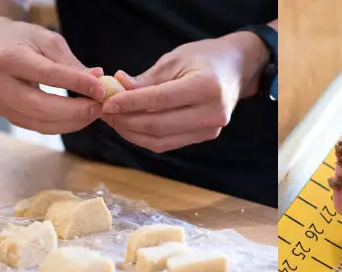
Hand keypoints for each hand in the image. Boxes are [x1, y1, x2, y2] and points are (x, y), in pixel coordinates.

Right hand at [0, 18, 105, 133]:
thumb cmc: (24, 40)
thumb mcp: (47, 40)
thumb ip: (71, 63)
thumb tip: (99, 80)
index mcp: (6, 58)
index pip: (49, 75)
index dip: (77, 84)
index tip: (102, 89)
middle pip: (43, 107)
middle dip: (76, 110)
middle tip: (100, 107)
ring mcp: (2, 105)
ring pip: (43, 123)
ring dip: (73, 122)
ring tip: (94, 113)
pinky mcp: (10, 117)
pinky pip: (41, 127)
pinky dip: (64, 125)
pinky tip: (80, 118)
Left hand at [100, 31, 268, 152]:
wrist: (235, 70)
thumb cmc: (204, 59)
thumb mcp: (175, 59)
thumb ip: (147, 79)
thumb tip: (117, 87)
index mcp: (206, 88)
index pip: (159, 100)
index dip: (130, 103)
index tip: (107, 103)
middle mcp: (211, 113)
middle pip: (158, 126)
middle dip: (127, 121)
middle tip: (105, 113)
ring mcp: (210, 130)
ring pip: (161, 141)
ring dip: (133, 133)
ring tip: (115, 121)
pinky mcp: (205, 138)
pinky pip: (169, 143)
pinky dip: (146, 137)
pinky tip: (131, 126)